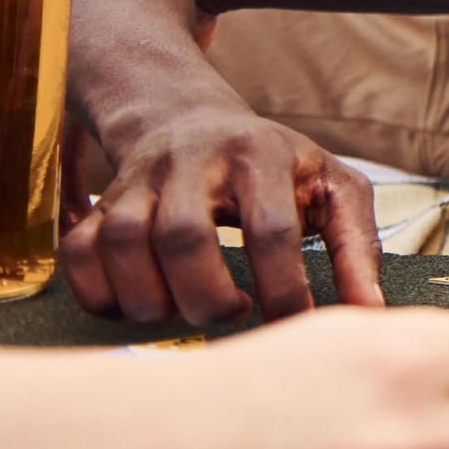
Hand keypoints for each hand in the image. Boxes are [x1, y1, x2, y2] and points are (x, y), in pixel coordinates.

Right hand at [62, 100, 382, 324]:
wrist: (193, 122)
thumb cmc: (278, 169)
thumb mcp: (333, 188)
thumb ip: (357, 247)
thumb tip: (369, 314)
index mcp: (260, 154)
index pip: (271, 229)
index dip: (283, 288)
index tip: (294, 326)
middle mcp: (192, 160)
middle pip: (183, 236)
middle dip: (208, 297)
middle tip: (231, 314)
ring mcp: (138, 180)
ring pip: (124, 243)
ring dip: (152, 299)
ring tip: (186, 312)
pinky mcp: (99, 203)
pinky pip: (79, 254)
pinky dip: (101, 295)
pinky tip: (140, 306)